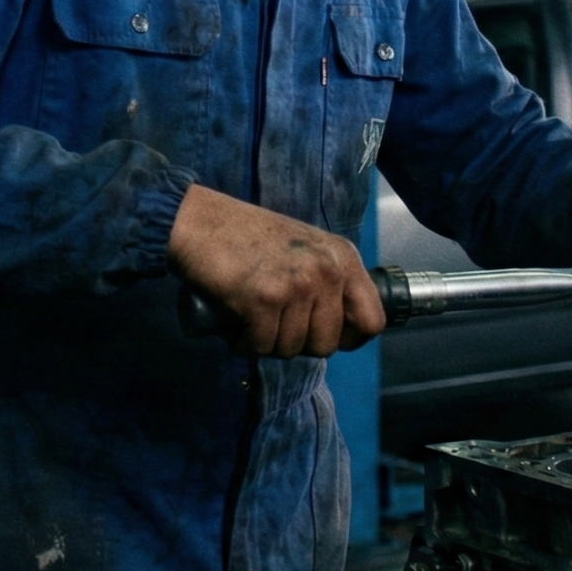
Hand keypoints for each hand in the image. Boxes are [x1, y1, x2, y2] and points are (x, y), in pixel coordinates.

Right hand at [166, 185, 384, 358]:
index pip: (373, 321)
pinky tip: (236, 325)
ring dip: (266, 342)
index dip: (347, 338)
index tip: (318, 334)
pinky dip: (244, 343)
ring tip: (250, 318)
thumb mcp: (304, 249)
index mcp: (343, 257)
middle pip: (327, 344)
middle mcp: (327, 271)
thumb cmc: (245, 235)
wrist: (198, 221)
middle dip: (297, 343)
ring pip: (291, 348)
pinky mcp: (264, 299)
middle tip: (273, 324)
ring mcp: (297, 285)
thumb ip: (326, 280)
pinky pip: (261, 346)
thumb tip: (337, 331)